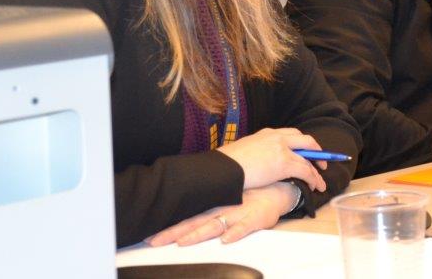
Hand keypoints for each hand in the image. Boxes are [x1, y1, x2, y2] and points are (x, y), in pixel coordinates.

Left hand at [148, 182, 298, 246]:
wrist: (280, 188)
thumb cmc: (253, 195)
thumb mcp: (230, 199)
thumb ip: (212, 209)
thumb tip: (189, 220)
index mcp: (215, 204)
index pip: (188, 216)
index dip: (170, 226)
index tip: (151, 235)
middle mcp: (223, 208)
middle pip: (195, 222)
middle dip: (174, 233)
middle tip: (155, 241)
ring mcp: (238, 213)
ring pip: (215, 225)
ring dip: (198, 234)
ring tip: (182, 243)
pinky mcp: (256, 218)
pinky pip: (245, 227)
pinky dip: (235, 232)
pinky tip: (226, 240)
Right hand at [215, 127, 326, 191]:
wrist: (224, 169)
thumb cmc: (228, 164)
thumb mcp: (245, 151)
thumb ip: (257, 153)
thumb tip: (260, 163)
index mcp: (266, 133)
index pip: (291, 134)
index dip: (303, 144)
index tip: (307, 151)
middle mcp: (277, 137)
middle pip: (306, 140)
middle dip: (317, 152)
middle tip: (322, 163)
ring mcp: (282, 149)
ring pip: (308, 158)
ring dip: (316, 171)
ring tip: (320, 182)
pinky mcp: (285, 163)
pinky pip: (306, 170)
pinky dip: (313, 178)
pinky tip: (315, 186)